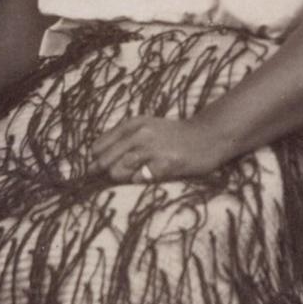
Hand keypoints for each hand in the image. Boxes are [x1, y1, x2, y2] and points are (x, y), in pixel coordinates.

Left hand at [88, 112, 235, 185]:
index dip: (96, 160)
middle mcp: (140, 134)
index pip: (98, 146)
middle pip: (104, 160)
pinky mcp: (166, 164)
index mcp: (133, 123)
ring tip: (134, 175)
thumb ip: (122, 139)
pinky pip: (140, 179)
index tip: (98, 169)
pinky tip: (149, 176)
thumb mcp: (146, 127)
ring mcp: (153, 149)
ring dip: (122, 178)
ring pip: (118, 171)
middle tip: (116, 177)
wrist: (208, 136)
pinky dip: (140, 180)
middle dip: (104, 172)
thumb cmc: (174, 135)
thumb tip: (94, 160)